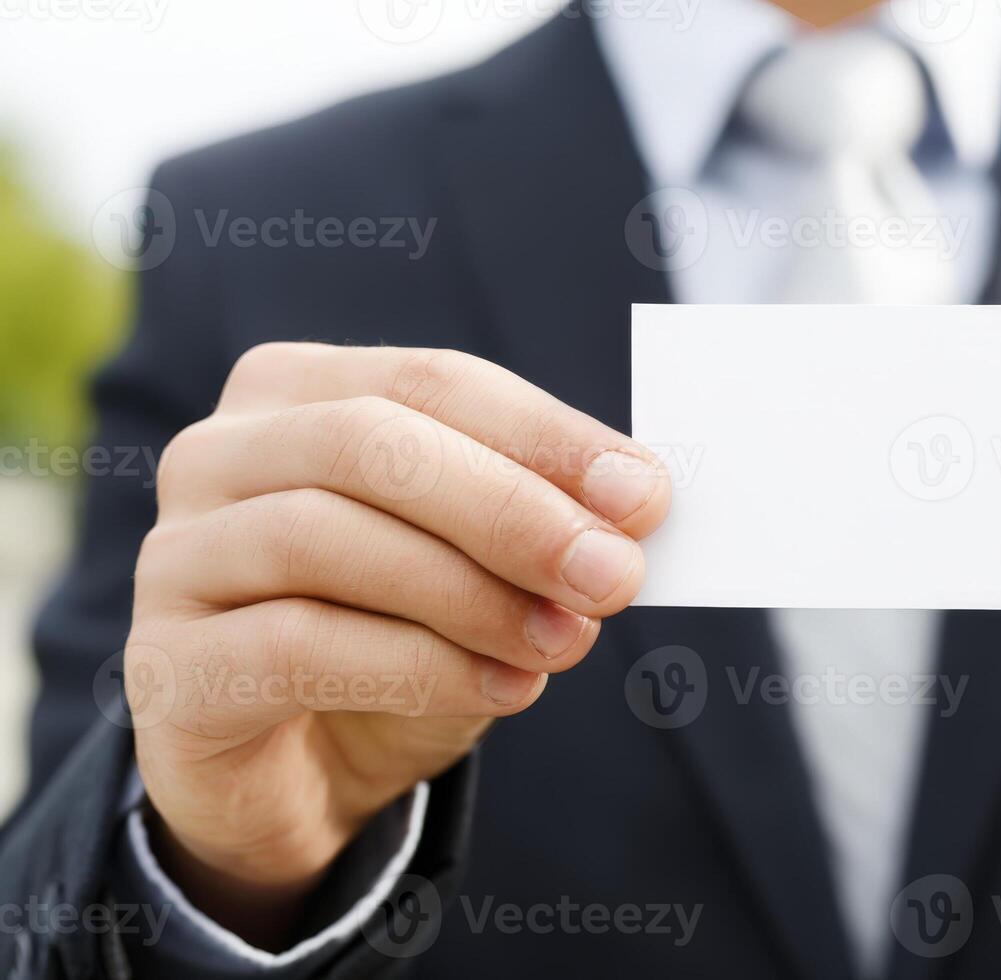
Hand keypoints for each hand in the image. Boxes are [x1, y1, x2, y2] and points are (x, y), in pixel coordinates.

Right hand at [125, 343, 668, 942]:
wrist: (301, 772)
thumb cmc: (399, 638)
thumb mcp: (481, 568)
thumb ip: (544, 525)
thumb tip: (638, 505)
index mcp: (299, 392)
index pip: (435, 382)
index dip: (546, 434)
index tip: (644, 497)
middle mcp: (219, 453)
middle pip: (372, 443)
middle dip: (511, 508)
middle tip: (614, 574)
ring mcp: (177, 556)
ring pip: (325, 536)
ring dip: (472, 593)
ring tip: (567, 642)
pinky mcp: (169, 664)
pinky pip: (296, 644)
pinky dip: (420, 666)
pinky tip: (504, 689)